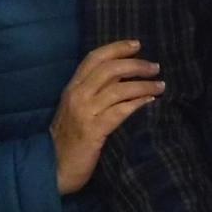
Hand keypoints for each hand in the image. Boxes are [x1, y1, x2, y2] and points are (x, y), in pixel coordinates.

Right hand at [51, 40, 162, 194]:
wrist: (52, 167)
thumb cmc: (67, 140)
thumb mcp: (75, 110)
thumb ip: (92, 93)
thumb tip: (121, 78)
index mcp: (72, 88)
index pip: (94, 58)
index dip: (116, 48)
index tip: (137, 45)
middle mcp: (77, 96)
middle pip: (109, 69)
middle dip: (135, 65)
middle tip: (155, 67)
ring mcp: (85, 113)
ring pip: (118, 89)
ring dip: (143, 85)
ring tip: (160, 86)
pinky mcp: (94, 131)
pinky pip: (120, 111)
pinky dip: (138, 103)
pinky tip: (150, 101)